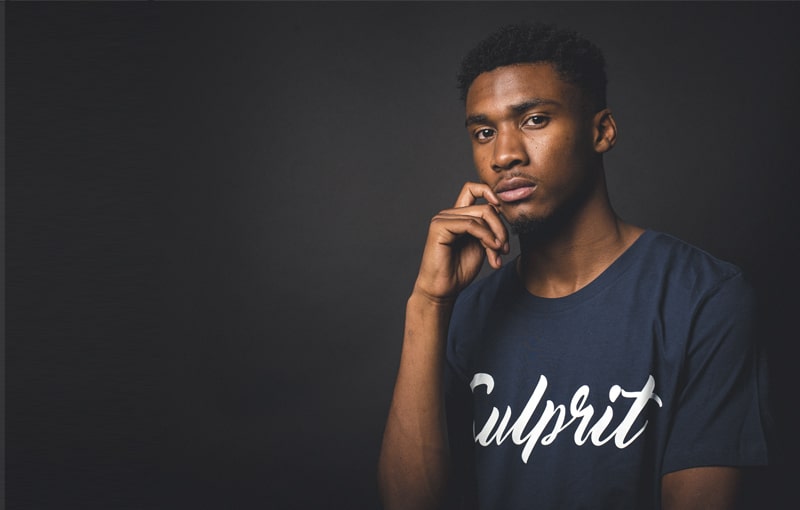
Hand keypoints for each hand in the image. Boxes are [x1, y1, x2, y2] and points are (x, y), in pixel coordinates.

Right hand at [413, 182, 509, 301]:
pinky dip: (486, 236)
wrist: (444, 289)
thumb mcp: (481, 245)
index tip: (503, 209)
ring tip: (498, 254)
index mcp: (458, 216)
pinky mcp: (439, 227)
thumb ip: (489, 228)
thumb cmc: (459, 270)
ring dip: (496, 235)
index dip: (490, 193)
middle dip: (501, 228)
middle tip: (505, 248)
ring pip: (481, 214)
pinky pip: (471, 224)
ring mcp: (442, 218)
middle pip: (485, 207)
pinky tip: (492, 250)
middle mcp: (449, 214)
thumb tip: (501, 211)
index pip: (473, 189)